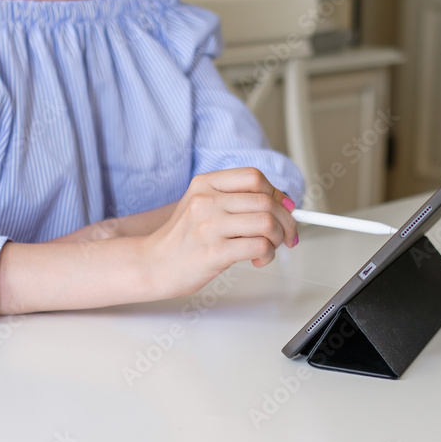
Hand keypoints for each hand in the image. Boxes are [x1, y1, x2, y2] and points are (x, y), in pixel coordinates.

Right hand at [143, 167, 298, 297]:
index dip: (276, 193)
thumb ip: (234, 200)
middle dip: (286, 220)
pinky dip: (268, 255)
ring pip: (267, 223)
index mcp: (204, 184)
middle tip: (286, 234)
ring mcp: (209, 226)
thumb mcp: (201, 206)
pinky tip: (258, 260)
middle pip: (265, 201)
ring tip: (270, 247)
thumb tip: (280, 203)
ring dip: (278, 238)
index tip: (284, 208)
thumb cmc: (181, 239)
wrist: (153, 264)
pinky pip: (259, 247)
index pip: (253, 177)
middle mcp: (206, 201)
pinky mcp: (214, 252)